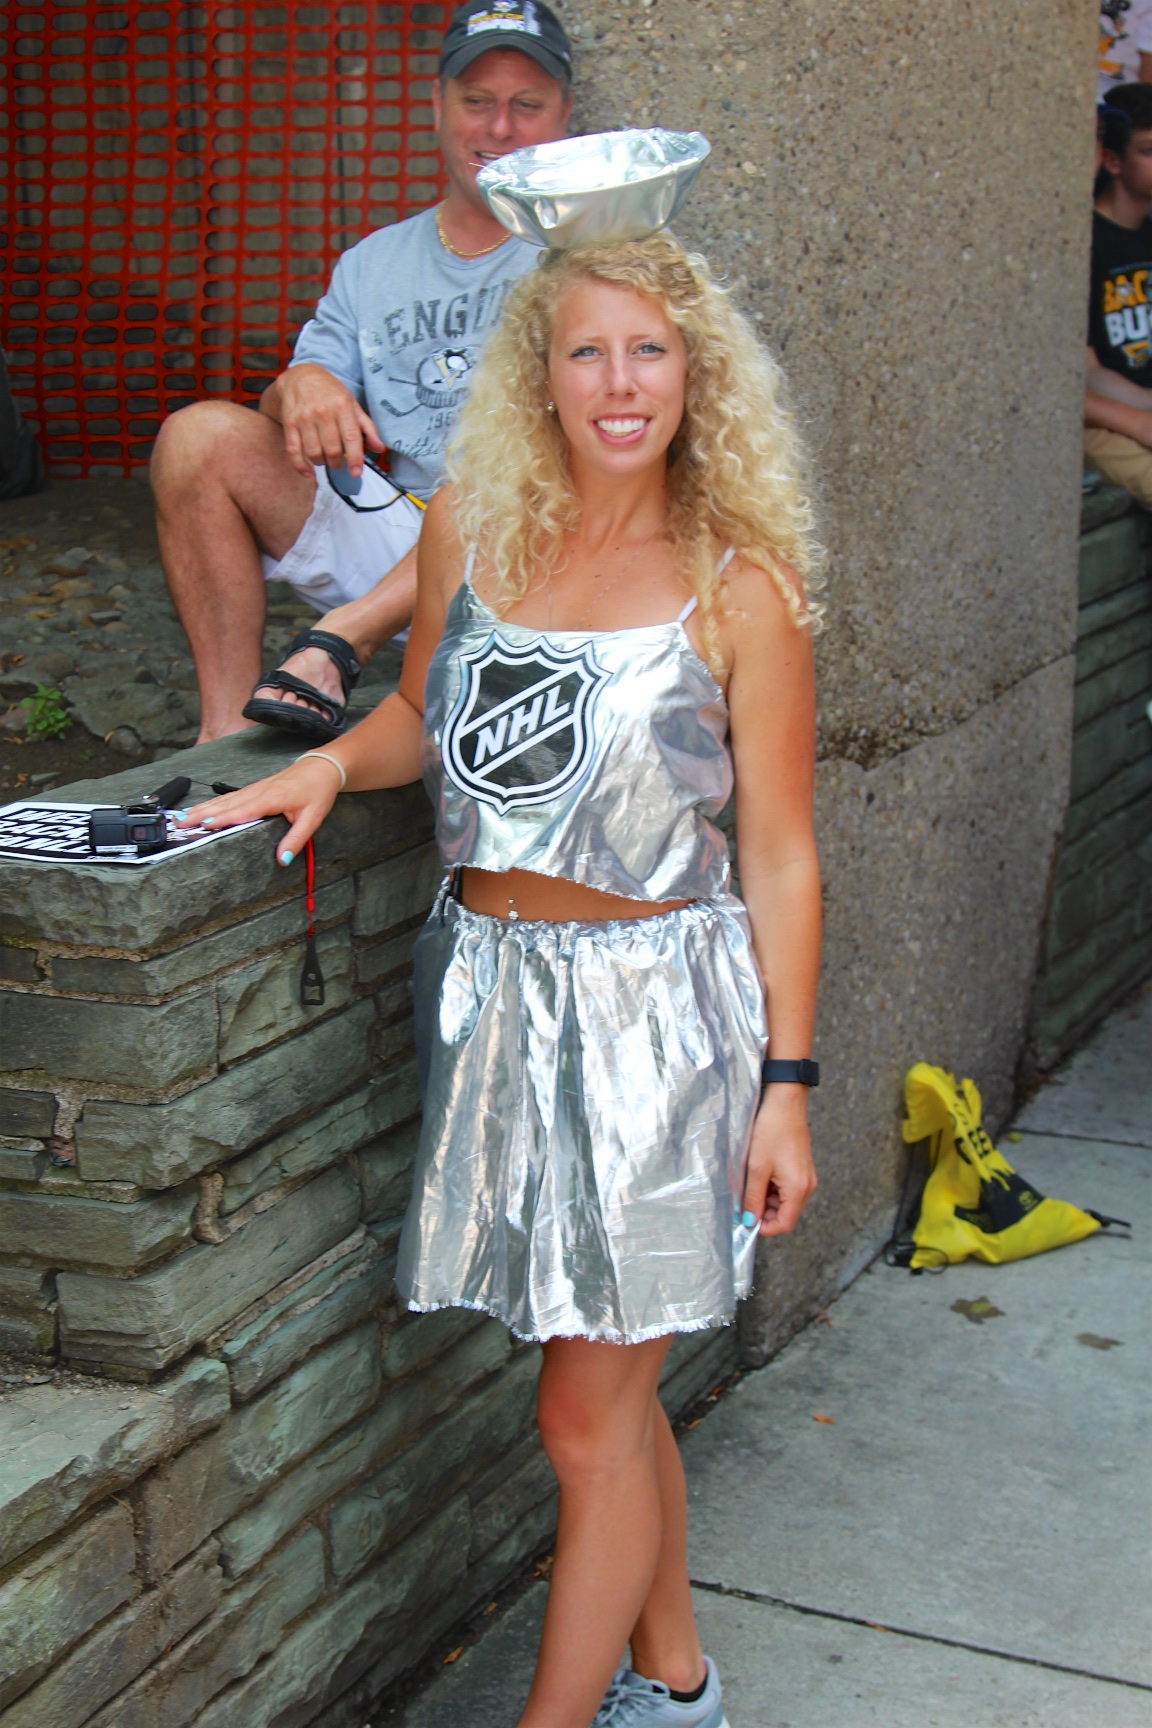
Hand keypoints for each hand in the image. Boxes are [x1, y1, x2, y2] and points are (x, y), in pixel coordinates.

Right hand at [175, 758, 342, 864]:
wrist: (321, 768)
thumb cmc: (317, 791)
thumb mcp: (312, 818)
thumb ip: (296, 840)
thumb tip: (282, 859)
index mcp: (271, 799)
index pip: (242, 811)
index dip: (222, 818)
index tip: (203, 825)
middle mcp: (258, 792)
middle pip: (225, 804)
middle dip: (200, 814)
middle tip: (179, 824)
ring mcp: (254, 788)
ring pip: (223, 799)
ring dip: (202, 808)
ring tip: (182, 817)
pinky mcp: (254, 788)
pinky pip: (229, 797)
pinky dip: (212, 803)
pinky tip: (202, 809)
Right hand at [276, 362, 383, 477]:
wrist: (300, 376)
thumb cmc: (330, 393)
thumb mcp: (352, 404)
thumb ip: (367, 427)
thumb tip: (379, 448)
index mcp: (342, 406)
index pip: (351, 438)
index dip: (355, 459)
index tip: (357, 472)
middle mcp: (322, 412)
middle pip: (332, 450)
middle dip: (338, 463)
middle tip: (339, 462)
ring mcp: (304, 418)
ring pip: (314, 453)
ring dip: (322, 463)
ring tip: (326, 459)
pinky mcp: (289, 424)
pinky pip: (294, 451)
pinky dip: (301, 466)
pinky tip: (309, 472)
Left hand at [741, 1087, 817, 1236]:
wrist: (785, 1103)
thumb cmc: (772, 1132)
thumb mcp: (757, 1168)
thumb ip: (752, 1198)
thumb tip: (749, 1221)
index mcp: (798, 1189)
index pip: (785, 1224)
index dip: (765, 1228)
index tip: (746, 1222)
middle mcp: (807, 1186)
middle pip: (785, 1214)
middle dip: (763, 1212)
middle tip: (743, 1201)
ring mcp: (805, 1177)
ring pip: (784, 1201)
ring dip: (766, 1199)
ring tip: (749, 1183)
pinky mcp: (801, 1168)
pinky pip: (786, 1188)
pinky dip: (772, 1188)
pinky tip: (759, 1175)